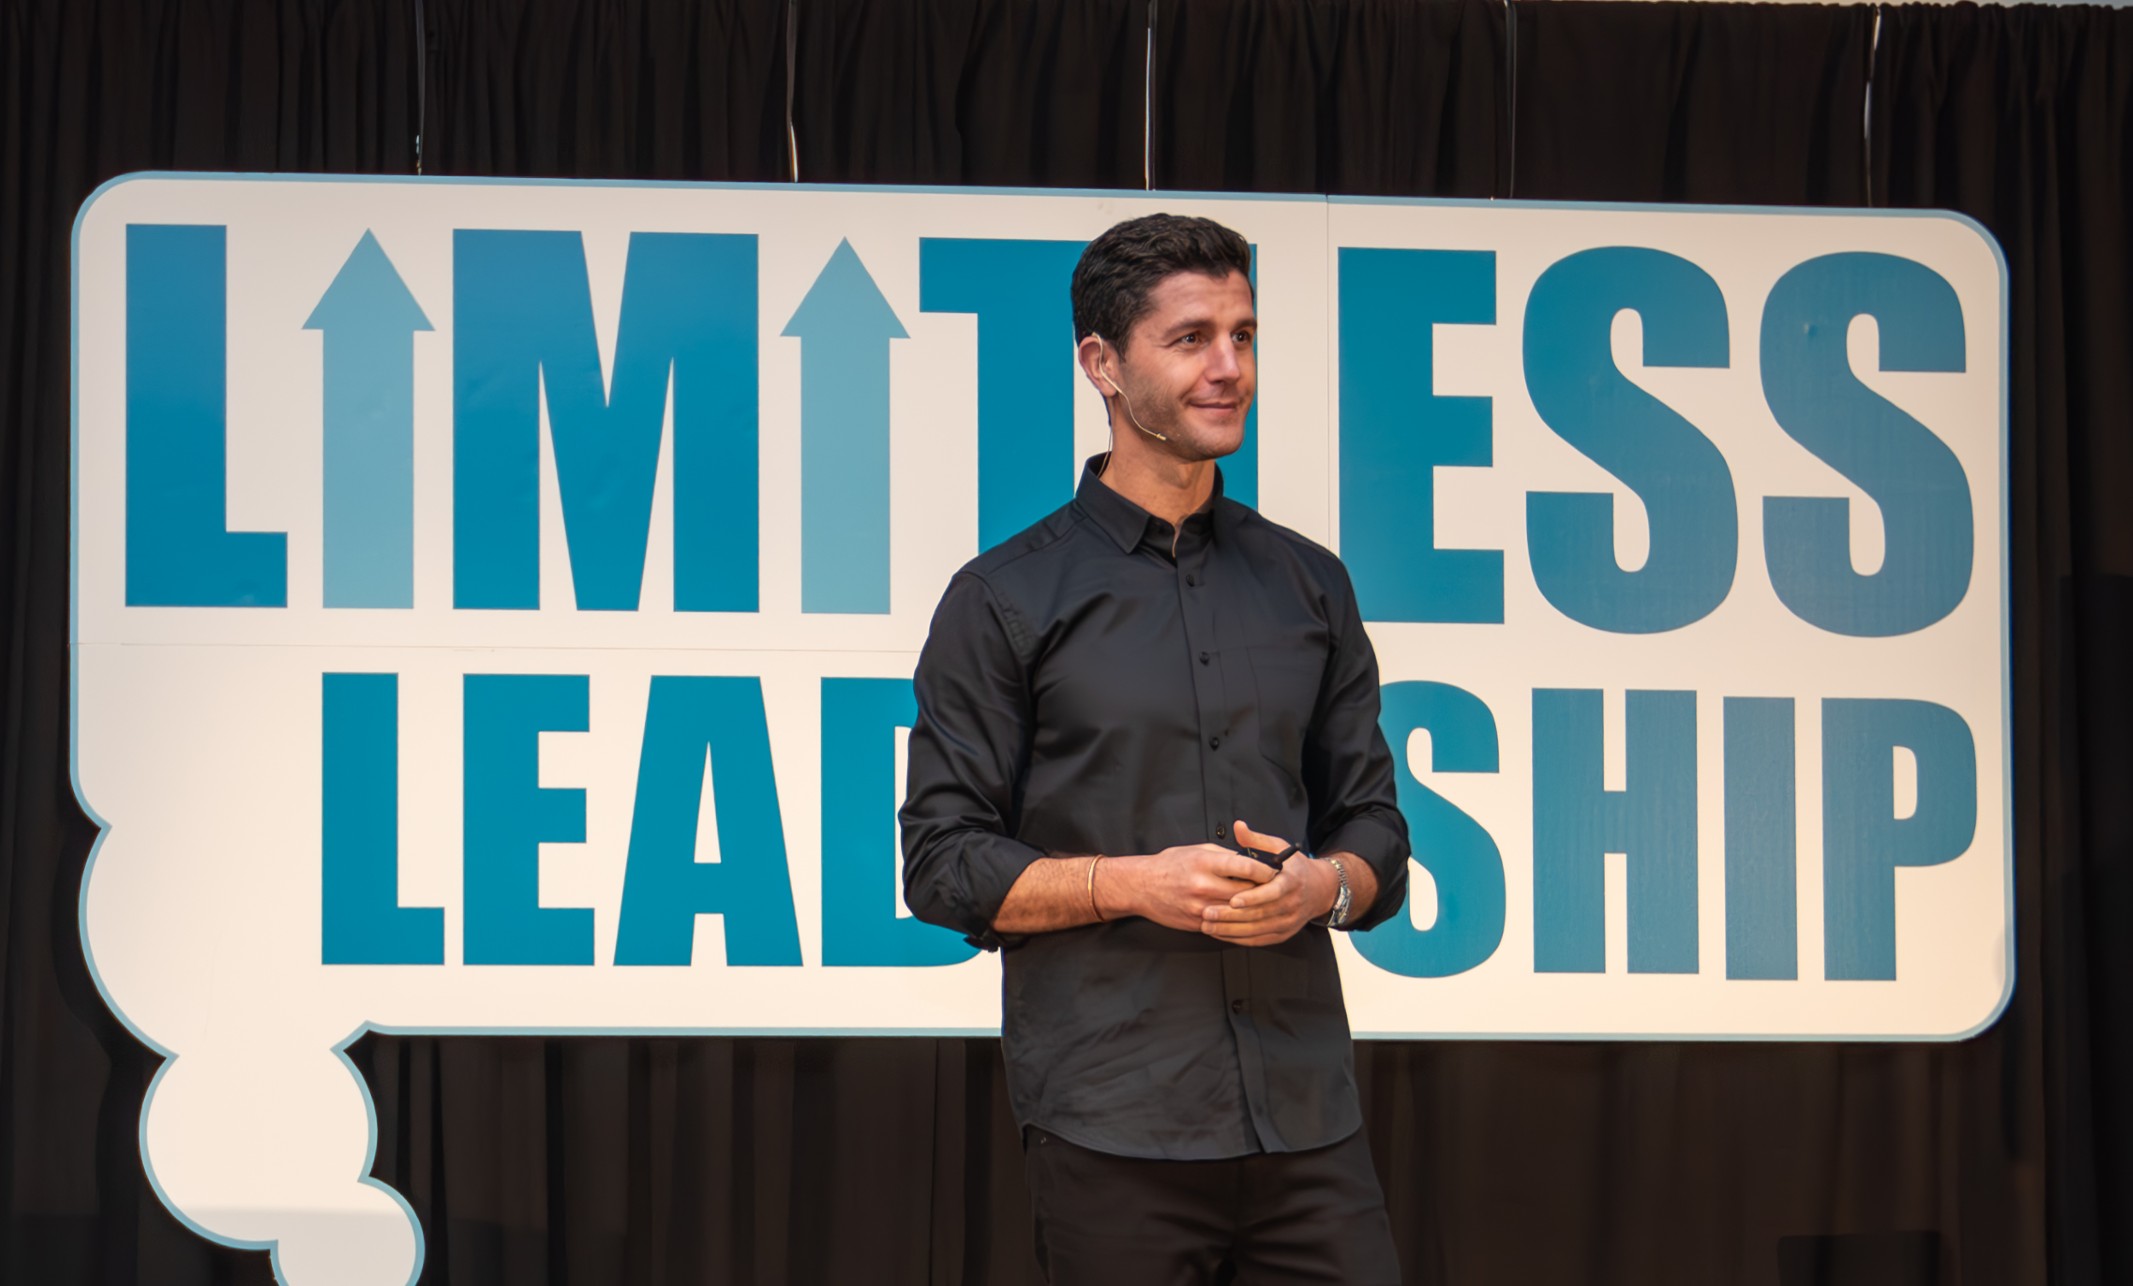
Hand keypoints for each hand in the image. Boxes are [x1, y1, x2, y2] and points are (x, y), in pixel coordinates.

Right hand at [1103, 843, 1273, 932]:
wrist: (1140, 886)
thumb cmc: (1170, 865)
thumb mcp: (1197, 850)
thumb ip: (1225, 855)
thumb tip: (1250, 860)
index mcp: (1205, 862)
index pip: (1245, 867)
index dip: (1265, 870)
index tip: (1276, 870)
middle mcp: (1203, 885)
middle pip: (1246, 892)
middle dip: (1264, 890)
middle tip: (1278, 889)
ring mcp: (1200, 907)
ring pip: (1238, 911)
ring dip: (1253, 908)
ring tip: (1265, 904)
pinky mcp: (1197, 922)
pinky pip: (1225, 924)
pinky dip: (1237, 921)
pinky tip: (1246, 917)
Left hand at [1201, 820, 1335, 946]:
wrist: (1319, 890)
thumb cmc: (1294, 867)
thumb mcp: (1279, 847)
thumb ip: (1256, 839)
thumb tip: (1238, 826)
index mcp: (1291, 881)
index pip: (1273, 892)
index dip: (1252, 898)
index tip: (1233, 900)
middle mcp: (1292, 904)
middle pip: (1260, 914)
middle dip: (1232, 916)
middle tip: (1208, 913)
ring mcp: (1288, 921)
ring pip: (1257, 930)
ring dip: (1231, 929)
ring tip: (1208, 925)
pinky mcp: (1283, 934)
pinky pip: (1259, 940)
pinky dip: (1239, 939)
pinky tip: (1221, 934)